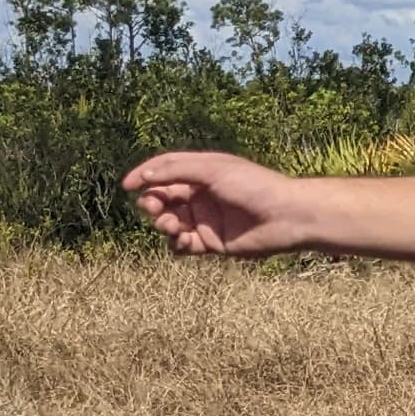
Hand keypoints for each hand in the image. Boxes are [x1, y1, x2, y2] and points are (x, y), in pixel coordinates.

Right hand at [123, 151, 314, 255]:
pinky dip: (178, 244)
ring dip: (164, 225)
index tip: (127, 186)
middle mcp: (201, 196)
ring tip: (175, 227)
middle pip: (162, 199)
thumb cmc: (254, 186)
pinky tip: (187, 242)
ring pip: (169, 223)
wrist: (286, 216)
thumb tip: (143, 177)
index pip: (164, 172)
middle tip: (155, 209)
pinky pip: (183, 245)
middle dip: (153, 204)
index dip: (144, 177)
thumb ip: (175, 170)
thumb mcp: (213, 169)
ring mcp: (206, 220)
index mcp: (202, 173)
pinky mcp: (212, 243)